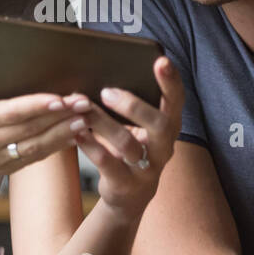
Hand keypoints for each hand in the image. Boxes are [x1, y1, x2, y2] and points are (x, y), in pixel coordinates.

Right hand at [0, 63, 90, 195]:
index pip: (10, 113)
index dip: (36, 106)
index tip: (59, 98)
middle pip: (30, 130)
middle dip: (60, 117)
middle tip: (84, 104)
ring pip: (37, 147)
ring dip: (64, 134)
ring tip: (87, 120)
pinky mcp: (4, 169)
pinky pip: (34, 158)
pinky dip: (56, 148)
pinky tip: (74, 136)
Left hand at [71, 56, 183, 215]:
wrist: (129, 194)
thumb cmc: (131, 147)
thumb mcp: (137, 126)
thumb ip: (130, 102)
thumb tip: (102, 68)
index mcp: (169, 125)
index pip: (176, 100)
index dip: (171, 81)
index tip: (161, 60)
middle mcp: (164, 147)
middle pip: (159, 124)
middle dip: (134, 105)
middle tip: (107, 91)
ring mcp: (147, 168)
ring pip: (128, 144)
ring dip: (103, 124)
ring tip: (84, 109)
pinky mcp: (126, 184)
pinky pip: (108, 164)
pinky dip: (91, 146)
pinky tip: (77, 133)